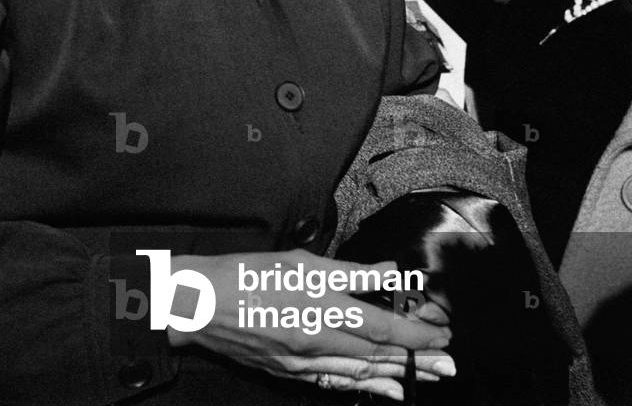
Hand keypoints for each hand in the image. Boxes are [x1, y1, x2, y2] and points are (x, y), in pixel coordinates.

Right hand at [168, 250, 454, 400]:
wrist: (200, 305)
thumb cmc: (247, 273)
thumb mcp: (300, 261)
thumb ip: (350, 271)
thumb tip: (389, 273)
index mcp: (322, 303)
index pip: (382, 323)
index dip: (416, 331)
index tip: (441, 330)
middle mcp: (318, 337)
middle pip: (379, 352)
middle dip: (418, 358)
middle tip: (449, 363)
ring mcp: (304, 360)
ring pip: (362, 370)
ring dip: (399, 374)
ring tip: (428, 376)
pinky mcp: (290, 372)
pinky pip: (335, 382)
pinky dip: (365, 386)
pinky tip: (386, 389)